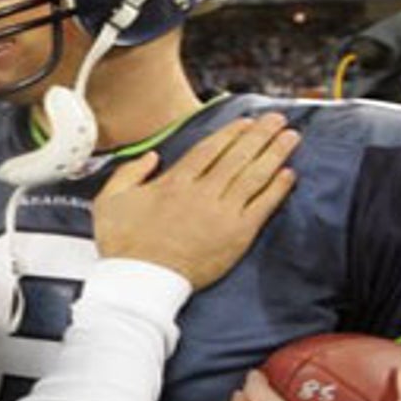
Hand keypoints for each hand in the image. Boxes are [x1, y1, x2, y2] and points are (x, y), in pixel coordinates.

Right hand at [94, 112, 297, 288]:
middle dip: (260, 134)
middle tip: (278, 119)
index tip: (245, 122)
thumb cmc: (123, 244)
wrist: (141, 281)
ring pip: (254, 176)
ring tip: (291, 137)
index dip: (231, 133)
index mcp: (174, 182)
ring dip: (275, 153)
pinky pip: (262, 206)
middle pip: (238, 156)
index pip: (210, 149)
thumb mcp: (110, 201)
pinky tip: (289, 174)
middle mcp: (202, 192)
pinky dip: (277, 189)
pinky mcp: (236, 235)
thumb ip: (129, 172)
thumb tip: (152, 157)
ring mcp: (222, 213)